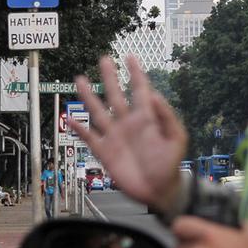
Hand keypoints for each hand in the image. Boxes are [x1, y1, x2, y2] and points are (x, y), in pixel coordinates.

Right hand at [70, 55, 186, 211]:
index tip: (130, 57)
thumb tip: (155, 95)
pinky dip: (79, 129)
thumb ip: (168, 117)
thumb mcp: (177, 139)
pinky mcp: (105, 152)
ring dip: (89, 97)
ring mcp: (115, 136)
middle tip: (104, 59)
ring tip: (80, 80)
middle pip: (116, 95)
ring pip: (99, 112)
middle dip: (110, 77)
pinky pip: (89, 137)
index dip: (136, 73)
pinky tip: (71, 118)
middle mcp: (128, 123)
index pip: (140, 90)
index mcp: (147, 118)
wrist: (158, 189)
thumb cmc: (171, 164)